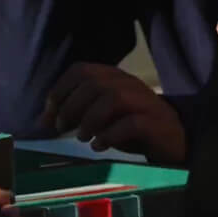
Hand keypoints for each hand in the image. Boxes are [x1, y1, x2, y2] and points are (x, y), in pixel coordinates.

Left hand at [41, 62, 186, 161]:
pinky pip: (131, 123)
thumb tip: (42, 121)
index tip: (49, 115)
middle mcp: (129, 84)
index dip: (60, 90)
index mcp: (114, 77)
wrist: (175, 139)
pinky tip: (100, 146)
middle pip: (94, 83)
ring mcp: (144, 102)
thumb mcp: (102, 117)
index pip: (82, 70)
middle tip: (63, 128)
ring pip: (113, 97)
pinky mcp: (155, 123)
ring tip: (82, 137)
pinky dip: (110, 135)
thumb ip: (76, 114)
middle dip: (72, 106)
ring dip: (90, 119)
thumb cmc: (132, 127)